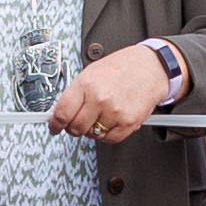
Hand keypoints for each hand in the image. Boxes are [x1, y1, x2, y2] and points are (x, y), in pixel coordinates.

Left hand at [49, 43, 175, 146]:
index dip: (55, 124)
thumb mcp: (92, 72)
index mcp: (87, 84)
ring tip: (101, 114)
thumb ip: (76, 92)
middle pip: (76, 128)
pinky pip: (110, 139)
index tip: (54, 127)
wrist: (152, 66)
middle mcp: (100, 99)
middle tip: (78, 121)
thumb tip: (60, 111)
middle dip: (74, 127)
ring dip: (93, 129)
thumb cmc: (123, 67)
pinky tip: (111, 121)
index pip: (62, 113)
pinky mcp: (129, 122)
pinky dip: (108, 134)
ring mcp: (115, 112)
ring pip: (93, 135)